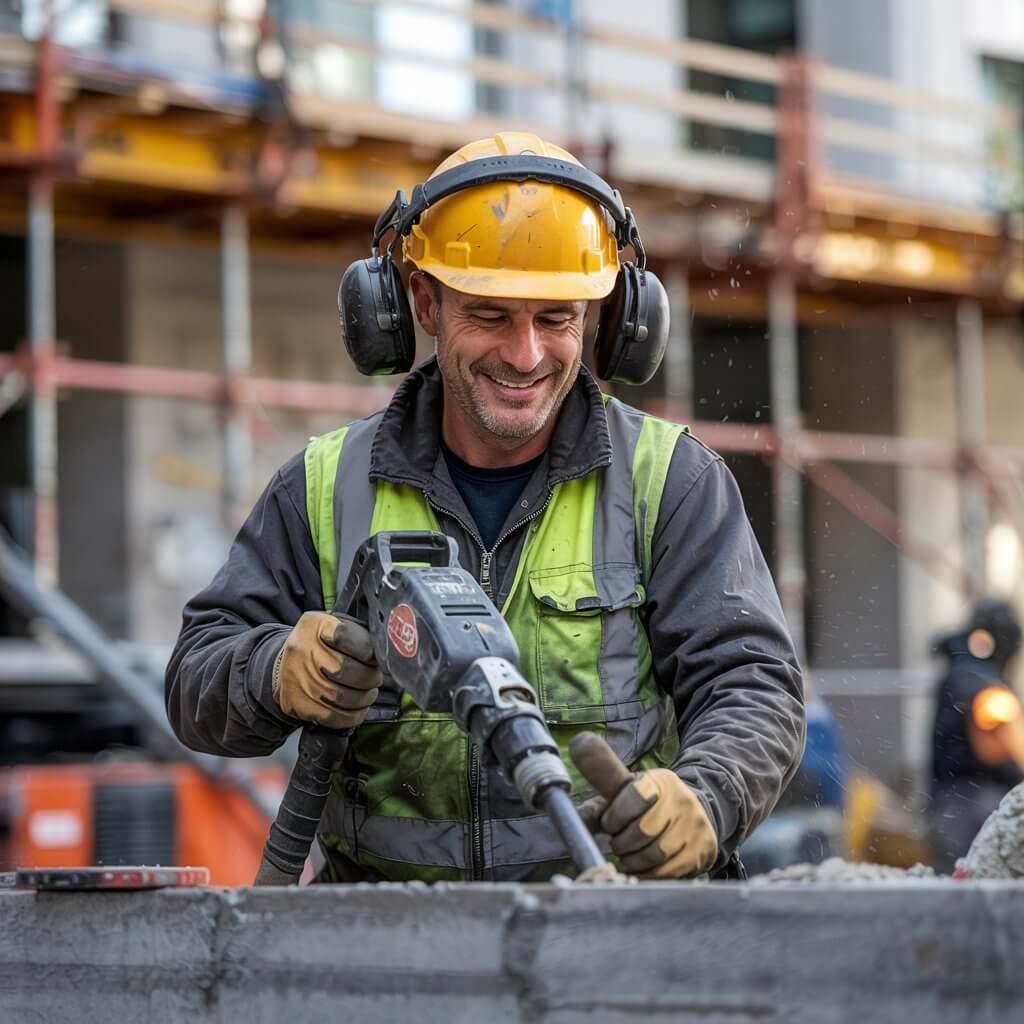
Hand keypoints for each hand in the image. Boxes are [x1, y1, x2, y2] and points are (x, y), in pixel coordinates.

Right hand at [272, 612, 380, 727]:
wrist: (285, 664)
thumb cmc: (320, 646)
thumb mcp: (334, 627)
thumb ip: (358, 634)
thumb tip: (384, 652)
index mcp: (315, 626)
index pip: (347, 636)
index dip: (368, 651)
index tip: (375, 658)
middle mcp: (302, 650)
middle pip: (347, 670)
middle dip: (370, 678)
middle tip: (375, 678)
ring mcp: (298, 678)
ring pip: (344, 697)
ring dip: (365, 698)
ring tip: (368, 693)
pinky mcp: (297, 703)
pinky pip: (334, 716)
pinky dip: (353, 716)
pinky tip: (358, 709)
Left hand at [570, 732, 717, 878]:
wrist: (694, 814)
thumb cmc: (648, 804)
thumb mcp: (625, 787)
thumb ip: (600, 781)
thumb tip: (574, 767)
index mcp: (660, 781)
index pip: (632, 797)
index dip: (613, 816)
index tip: (609, 823)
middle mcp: (682, 802)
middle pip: (641, 831)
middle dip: (621, 841)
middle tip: (618, 841)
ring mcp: (695, 829)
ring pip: (654, 855)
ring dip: (633, 859)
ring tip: (629, 853)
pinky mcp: (701, 853)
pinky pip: (667, 873)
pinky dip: (648, 873)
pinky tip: (642, 865)